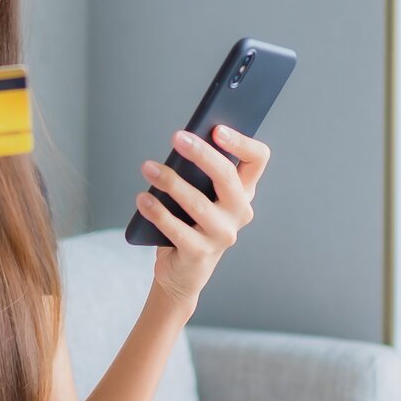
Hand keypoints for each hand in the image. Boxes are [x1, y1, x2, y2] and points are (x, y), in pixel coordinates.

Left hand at [135, 124, 270, 310]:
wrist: (182, 271)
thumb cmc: (190, 223)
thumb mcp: (198, 194)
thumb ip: (197, 172)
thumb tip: (182, 142)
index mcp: (243, 191)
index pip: (257, 159)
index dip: (241, 143)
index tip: (217, 129)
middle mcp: (239, 212)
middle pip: (227, 177)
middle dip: (202, 154)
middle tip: (177, 137)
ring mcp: (222, 235)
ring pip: (198, 203)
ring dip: (171, 182)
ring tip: (148, 168)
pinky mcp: (200, 253)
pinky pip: (177, 230)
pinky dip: (158, 212)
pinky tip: (143, 199)